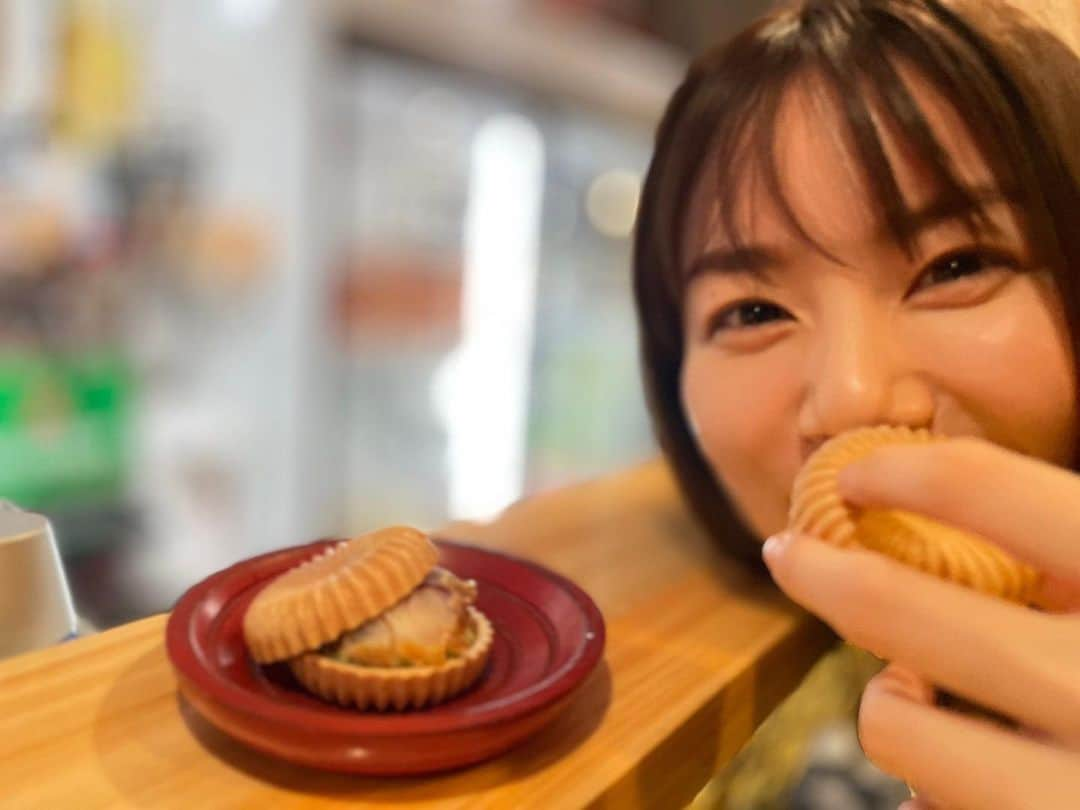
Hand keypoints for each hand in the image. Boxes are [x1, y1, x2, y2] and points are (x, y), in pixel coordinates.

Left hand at [762, 437, 1079, 809]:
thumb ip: (1074, 556)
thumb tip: (957, 500)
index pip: (992, 492)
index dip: (907, 471)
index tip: (857, 478)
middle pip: (910, 612)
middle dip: (827, 574)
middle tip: (787, 553)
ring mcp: (1072, 793)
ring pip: (898, 730)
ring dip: (887, 704)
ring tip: (913, 697)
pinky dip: (930, 792)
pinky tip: (963, 781)